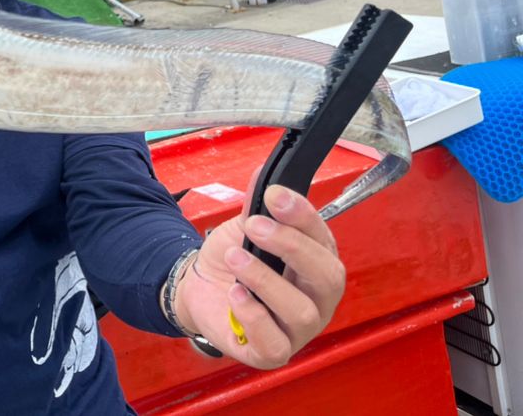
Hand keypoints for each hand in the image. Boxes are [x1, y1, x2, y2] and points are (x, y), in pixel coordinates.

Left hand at [174, 184, 345, 368]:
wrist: (198, 287)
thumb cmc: (233, 259)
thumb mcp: (244, 228)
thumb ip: (257, 206)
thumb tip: (266, 174)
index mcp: (316, 263)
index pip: (325, 239)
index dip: (303, 216)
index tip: (275, 196)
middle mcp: (316, 298)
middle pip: (328, 277)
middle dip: (291, 246)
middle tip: (255, 226)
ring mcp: (298, 330)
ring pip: (301, 310)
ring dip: (265, 279)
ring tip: (236, 258)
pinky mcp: (272, 352)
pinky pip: (275, 343)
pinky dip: (254, 315)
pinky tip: (235, 294)